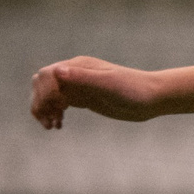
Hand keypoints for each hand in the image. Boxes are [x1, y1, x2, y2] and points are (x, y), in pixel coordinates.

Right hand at [30, 57, 162, 127]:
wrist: (153, 98)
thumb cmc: (134, 90)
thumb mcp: (108, 84)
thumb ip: (83, 78)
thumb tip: (57, 71)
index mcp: (78, 66)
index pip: (46, 76)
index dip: (44, 92)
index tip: (55, 109)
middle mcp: (75, 74)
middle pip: (42, 84)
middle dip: (40, 101)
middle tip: (48, 121)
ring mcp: (79, 86)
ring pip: (49, 95)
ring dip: (44, 109)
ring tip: (51, 126)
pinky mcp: (84, 98)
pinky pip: (60, 104)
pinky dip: (54, 113)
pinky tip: (58, 125)